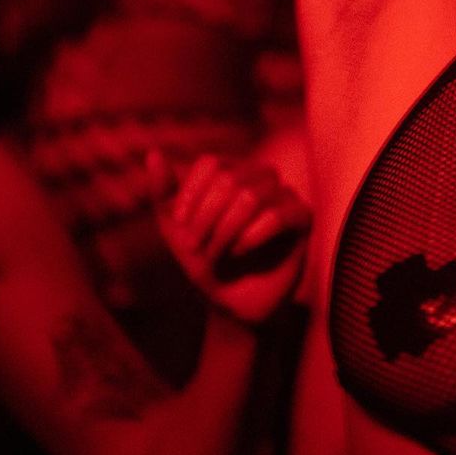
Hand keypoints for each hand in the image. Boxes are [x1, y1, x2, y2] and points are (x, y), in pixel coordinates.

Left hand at [150, 152, 310, 326]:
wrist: (229, 301)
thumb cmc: (203, 259)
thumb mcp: (174, 227)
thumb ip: (163, 190)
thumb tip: (152, 154)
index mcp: (232, 171)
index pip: (212, 163)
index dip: (191, 194)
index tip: (179, 225)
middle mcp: (261, 177)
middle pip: (230, 179)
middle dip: (206, 217)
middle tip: (196, 246)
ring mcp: (285, 196)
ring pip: (253, 196)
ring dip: (225, 230)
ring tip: (216, 252)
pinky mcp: (303, 220)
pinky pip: (280, 215)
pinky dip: (251, 236)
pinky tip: (240, 251)